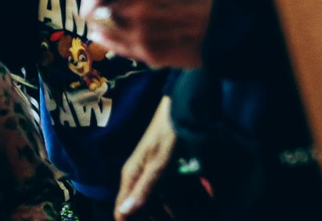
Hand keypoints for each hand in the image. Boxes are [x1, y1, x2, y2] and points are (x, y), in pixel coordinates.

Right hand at [116, 97, 176, 219]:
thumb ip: (143, 191)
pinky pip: (170, 193)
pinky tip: (200, 199)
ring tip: (181, 215)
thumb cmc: (167, 137)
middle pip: (141, 209)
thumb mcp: (157, 166)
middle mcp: (139, 178)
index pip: (121, 211)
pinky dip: (180, 201)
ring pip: (158, 203)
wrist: (182, 111)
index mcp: (131, 177)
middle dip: (155, 218)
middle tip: (171, 220)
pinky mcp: (167, 171)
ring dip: (170, 212)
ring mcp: (153, 174)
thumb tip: (123, 214)